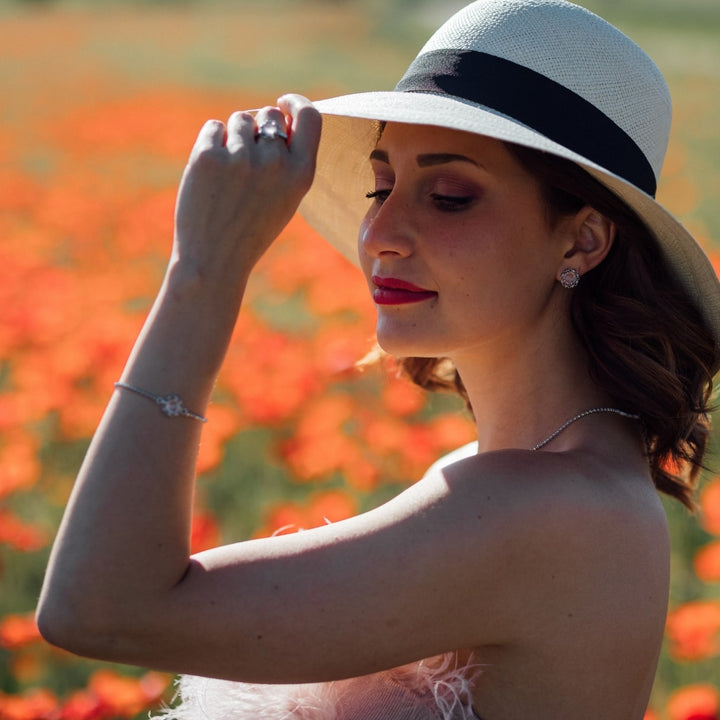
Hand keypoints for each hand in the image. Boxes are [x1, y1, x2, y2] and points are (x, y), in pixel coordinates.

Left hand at [172, 94, 321, 288]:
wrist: (215, 260)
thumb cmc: (252, 230)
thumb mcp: (287, 199)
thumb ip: (290, 159)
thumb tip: (279, 114)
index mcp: (302, 174)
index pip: (310, 116)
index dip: (296, 103)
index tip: (283, 103)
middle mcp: (275, 162)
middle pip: (268, 114)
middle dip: (257, 126)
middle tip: (245, 158)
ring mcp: (241, 158)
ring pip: (239, 119)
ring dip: (232, 137)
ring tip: (228, 175)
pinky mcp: (208, 156)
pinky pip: (213, 128)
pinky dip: (210, 145)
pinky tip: (211, 176)